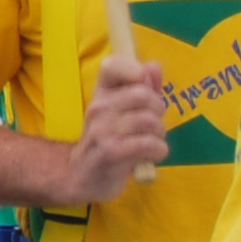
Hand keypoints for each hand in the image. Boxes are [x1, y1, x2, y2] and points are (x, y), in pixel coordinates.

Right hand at [63, 56, 168, 202]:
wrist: (81, 176)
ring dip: (159, 135)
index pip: (112, 66)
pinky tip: (149, 156)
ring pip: (151, 121)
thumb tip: (153, 67)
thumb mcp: (122, 112)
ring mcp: (102, 130)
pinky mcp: (111, 153)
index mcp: (100, 94)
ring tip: (149, 142)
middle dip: (158, 111)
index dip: (134, 71)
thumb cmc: (109, 140)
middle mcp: (98, 108)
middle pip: (144, 95)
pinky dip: (158, 151)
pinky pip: (149, 144)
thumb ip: (142, 88)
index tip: (141, 85)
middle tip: (150, 125)